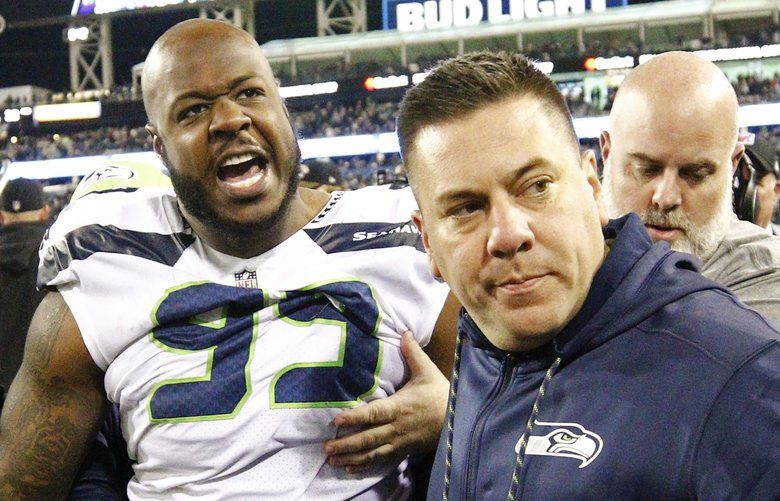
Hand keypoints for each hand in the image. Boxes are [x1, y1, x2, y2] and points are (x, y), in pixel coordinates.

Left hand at [324, 331, 449, 472]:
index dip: (355, 418)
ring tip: (331, 459)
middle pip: (367, 438)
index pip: (373, 414)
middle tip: (326, 446)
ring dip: (351, 457)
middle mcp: (395, 427)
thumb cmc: (439, 394)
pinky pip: (381, 460)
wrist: (458, 419)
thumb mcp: (427, 371)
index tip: (337, 421)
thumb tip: (404, 331)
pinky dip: (364, 465)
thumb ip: (412, 352)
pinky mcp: (402, 451)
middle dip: (346, 443)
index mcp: (398, 407)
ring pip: (371, 452)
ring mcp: (398, 441)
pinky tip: (349, 467)